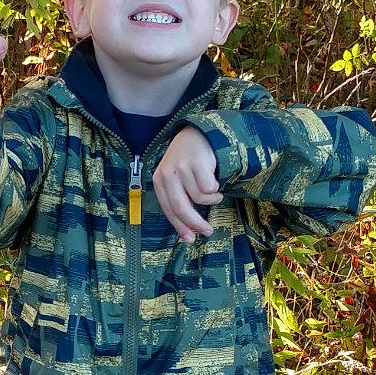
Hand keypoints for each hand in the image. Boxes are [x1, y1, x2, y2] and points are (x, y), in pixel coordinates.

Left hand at [153, 126, 222, 240]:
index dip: (180, 227)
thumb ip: (181, 201)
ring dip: (211, 198)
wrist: (198, 134)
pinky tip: (214, 178)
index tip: (190, 239)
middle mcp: (167, 174)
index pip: (168, 210)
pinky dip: (215, 187)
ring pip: (200, 198)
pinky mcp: (196, 162)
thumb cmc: (188, 162)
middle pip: (182, 208)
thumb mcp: (178, 180)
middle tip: (208, 231)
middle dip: (196, 223)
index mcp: (159, 181)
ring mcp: (181, 168)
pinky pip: (209, 188)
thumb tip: (189, 233)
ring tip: (212, 189)